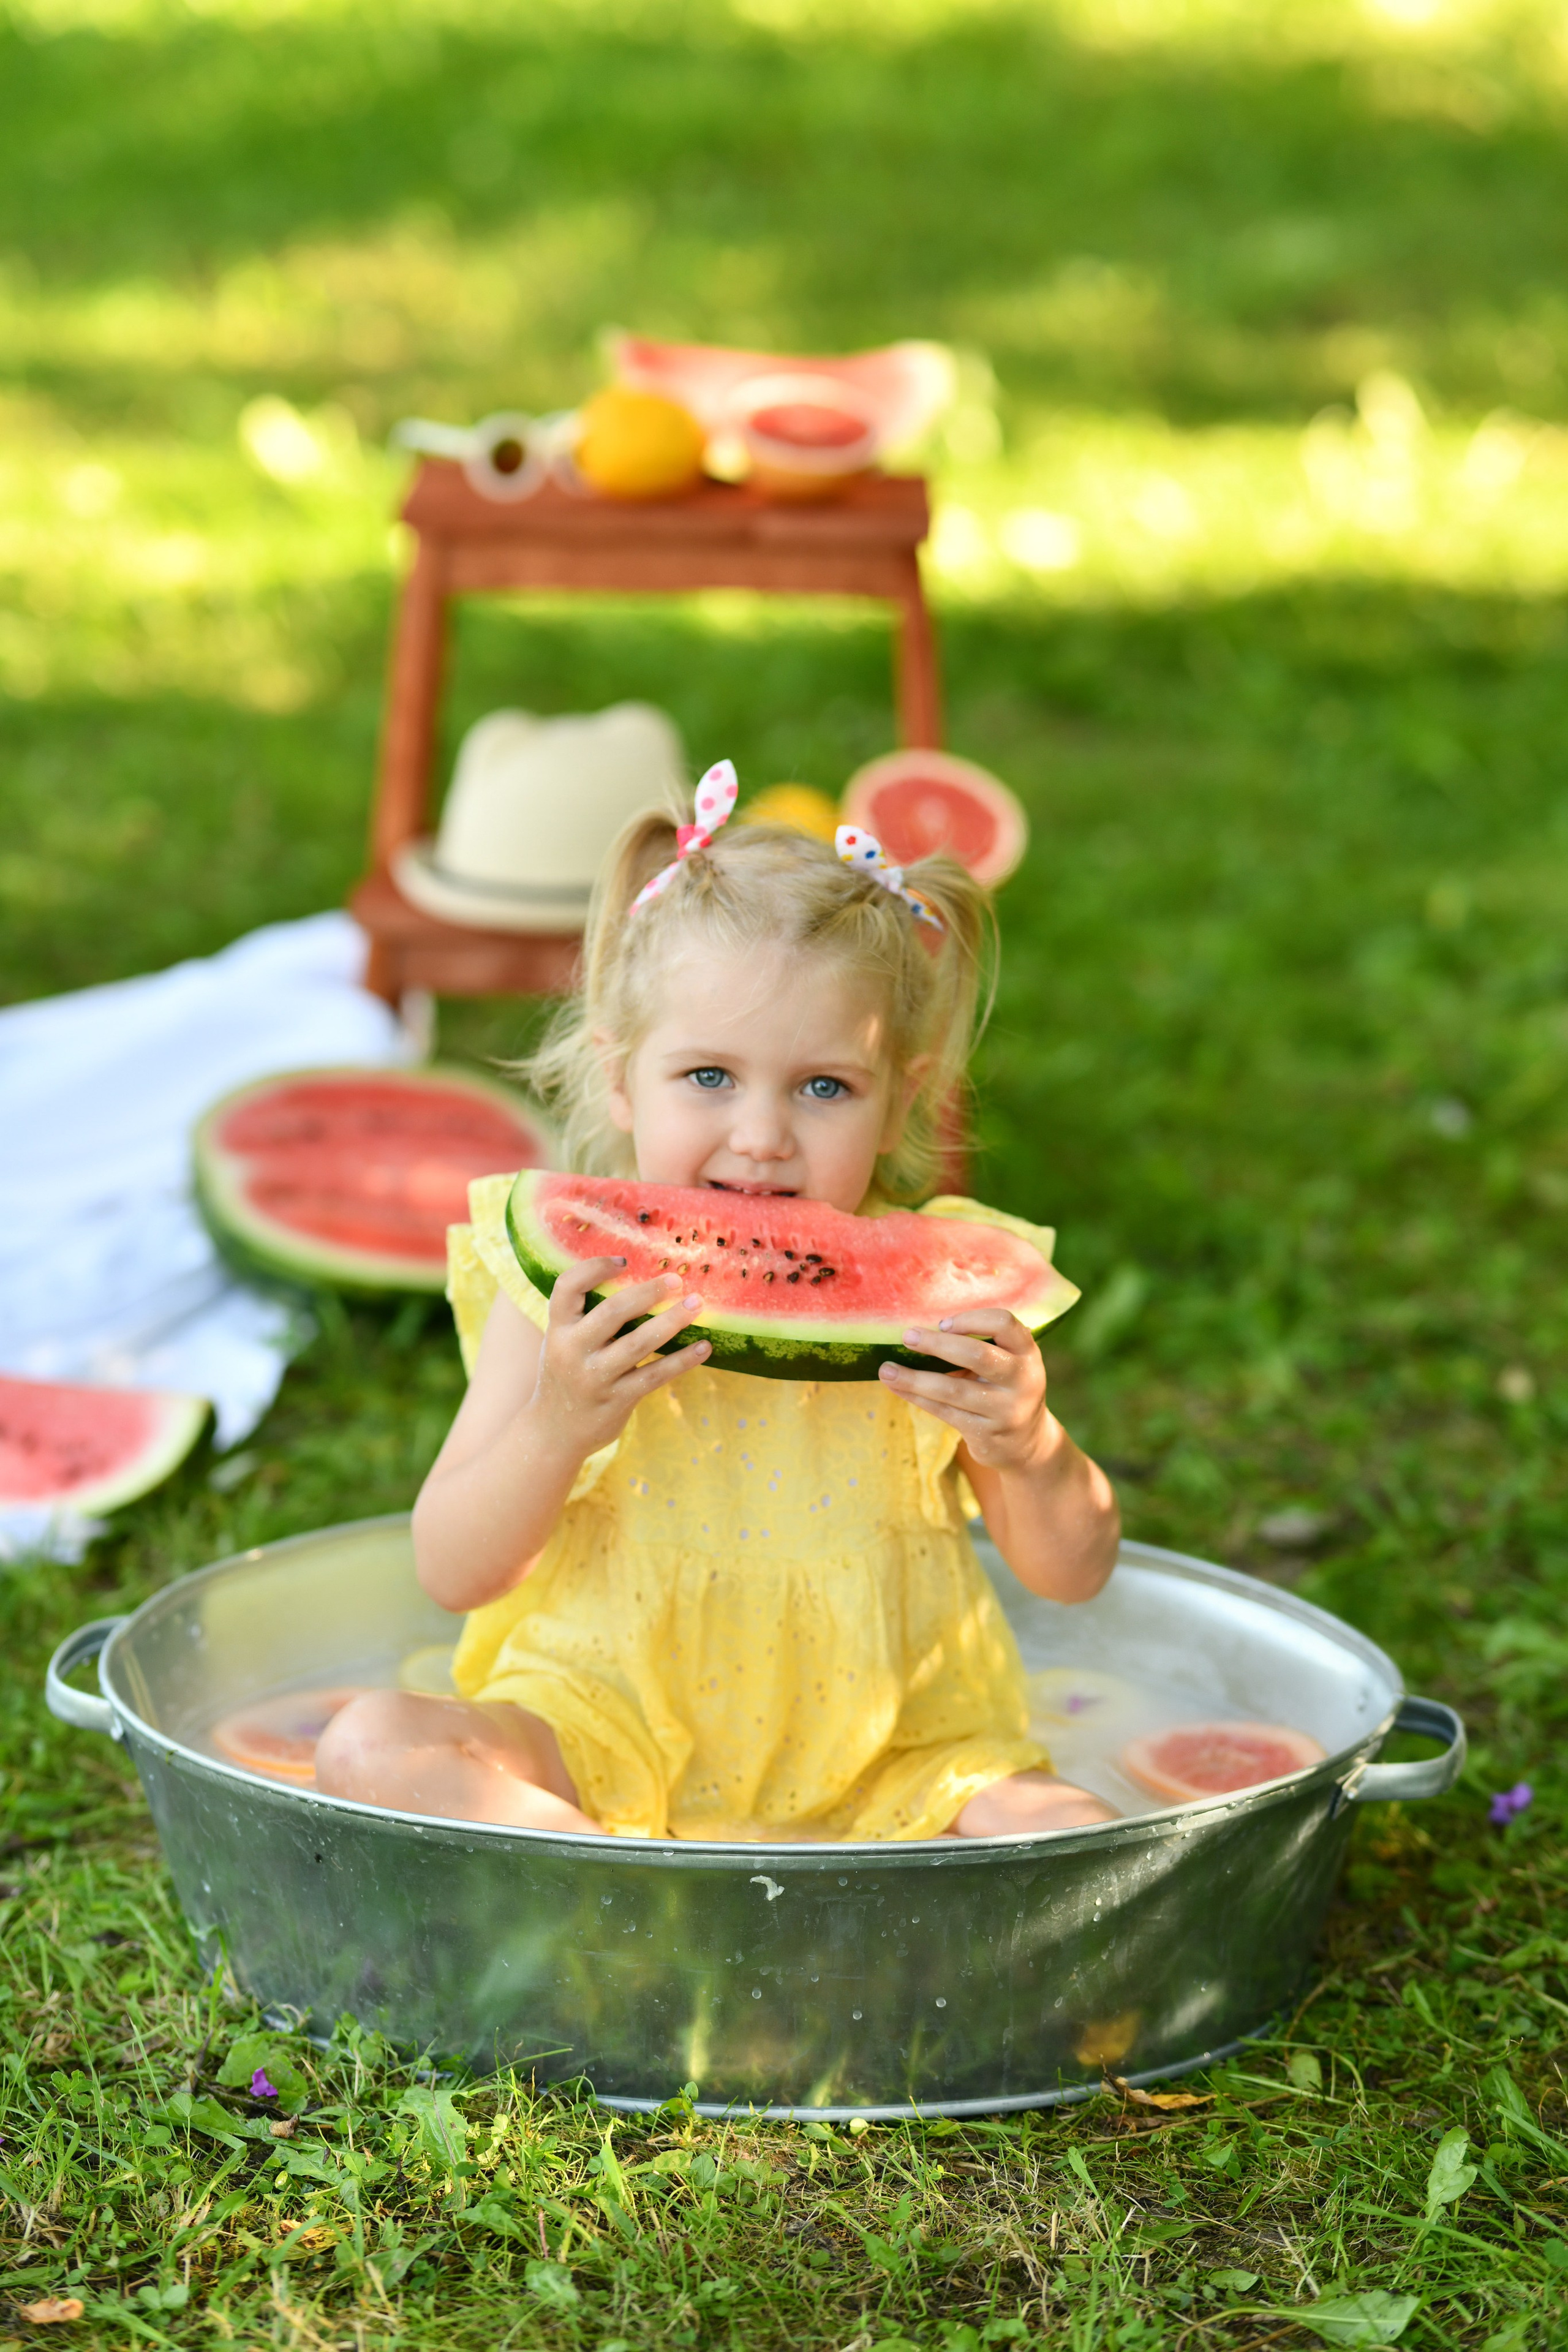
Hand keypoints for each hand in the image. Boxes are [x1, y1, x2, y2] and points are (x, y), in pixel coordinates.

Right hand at [531, 1257, 708, 1456]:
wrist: (553, 1432)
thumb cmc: (566, 1375)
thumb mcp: (563, 1342)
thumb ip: (586, 1317)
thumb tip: (639, 1284)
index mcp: (557, 1328)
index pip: (567, 1287)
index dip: (594, 1268)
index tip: (624, 1260)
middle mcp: (572, 1350)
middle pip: (613, 1311)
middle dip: (648, 1292)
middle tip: (677, 1280)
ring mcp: (595, 1377)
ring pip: (639, 1343)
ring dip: (672, 1321)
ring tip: (697, 1305)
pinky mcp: (617, 1400)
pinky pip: (655, 1375)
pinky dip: (682, 1360)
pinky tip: (704, 1347)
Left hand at [878, 1309, 1051, 1471]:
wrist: (1027, 1444)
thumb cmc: (1005, 1390)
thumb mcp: (1008, 1364)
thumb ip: (979, 1347)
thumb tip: (920, 1332)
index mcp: (1027, 1353)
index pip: (1004, 1324)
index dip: (971, 1320)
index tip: (943, 1324)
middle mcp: (1022, 1380)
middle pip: (978, 1355)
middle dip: (937, 1344)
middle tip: (907, 1336)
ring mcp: (1006, 1410)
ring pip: (953, 1390)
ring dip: (914, 1378)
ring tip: (886, 1370)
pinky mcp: (986, 1433)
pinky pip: (944, 1411)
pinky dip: (917, 1397)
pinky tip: (897, 1387)